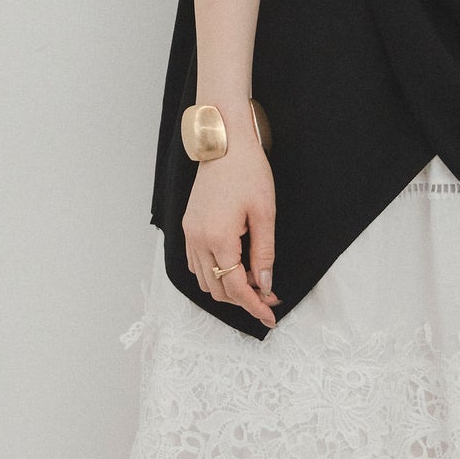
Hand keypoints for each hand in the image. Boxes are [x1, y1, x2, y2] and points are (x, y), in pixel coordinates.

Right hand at [182, 136, 280, 328]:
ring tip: (254, 281)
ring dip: (228, 288)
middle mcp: (198, 240)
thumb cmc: (247, 171)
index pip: (236, 287)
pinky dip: (214, 273)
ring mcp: (189, 233)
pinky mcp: (188, 226)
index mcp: (218, 238)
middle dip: (244, 299)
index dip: (255, 305)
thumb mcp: (264, 213)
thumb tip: (266, 284)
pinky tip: (234, 266)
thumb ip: (264, 253)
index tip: (271, 315)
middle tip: (269, 296)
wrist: (224, 143)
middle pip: (218, 289)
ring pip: (205, 280)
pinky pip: (196, 264)